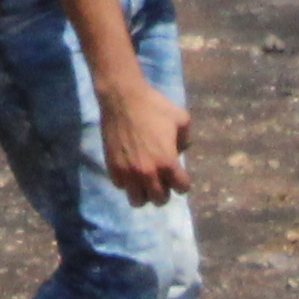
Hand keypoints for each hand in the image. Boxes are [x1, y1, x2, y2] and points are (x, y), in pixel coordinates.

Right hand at [97, 70, 190, 204]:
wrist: (122, 97)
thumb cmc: (153, 106)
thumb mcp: (181, 118)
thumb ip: (186, 140)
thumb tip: (180, 151)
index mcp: (167, 162)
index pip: (181, 188)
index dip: (182, 182)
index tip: (178, 174)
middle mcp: (148, 173)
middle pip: (159, 200)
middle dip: (163, 191)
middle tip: (161, 178)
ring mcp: (128, 172)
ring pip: (137, 200)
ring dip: (143, 192)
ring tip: (143, 180)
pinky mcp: (112, 167)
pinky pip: (121, 187)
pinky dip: (126, 182)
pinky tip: (129, 169)